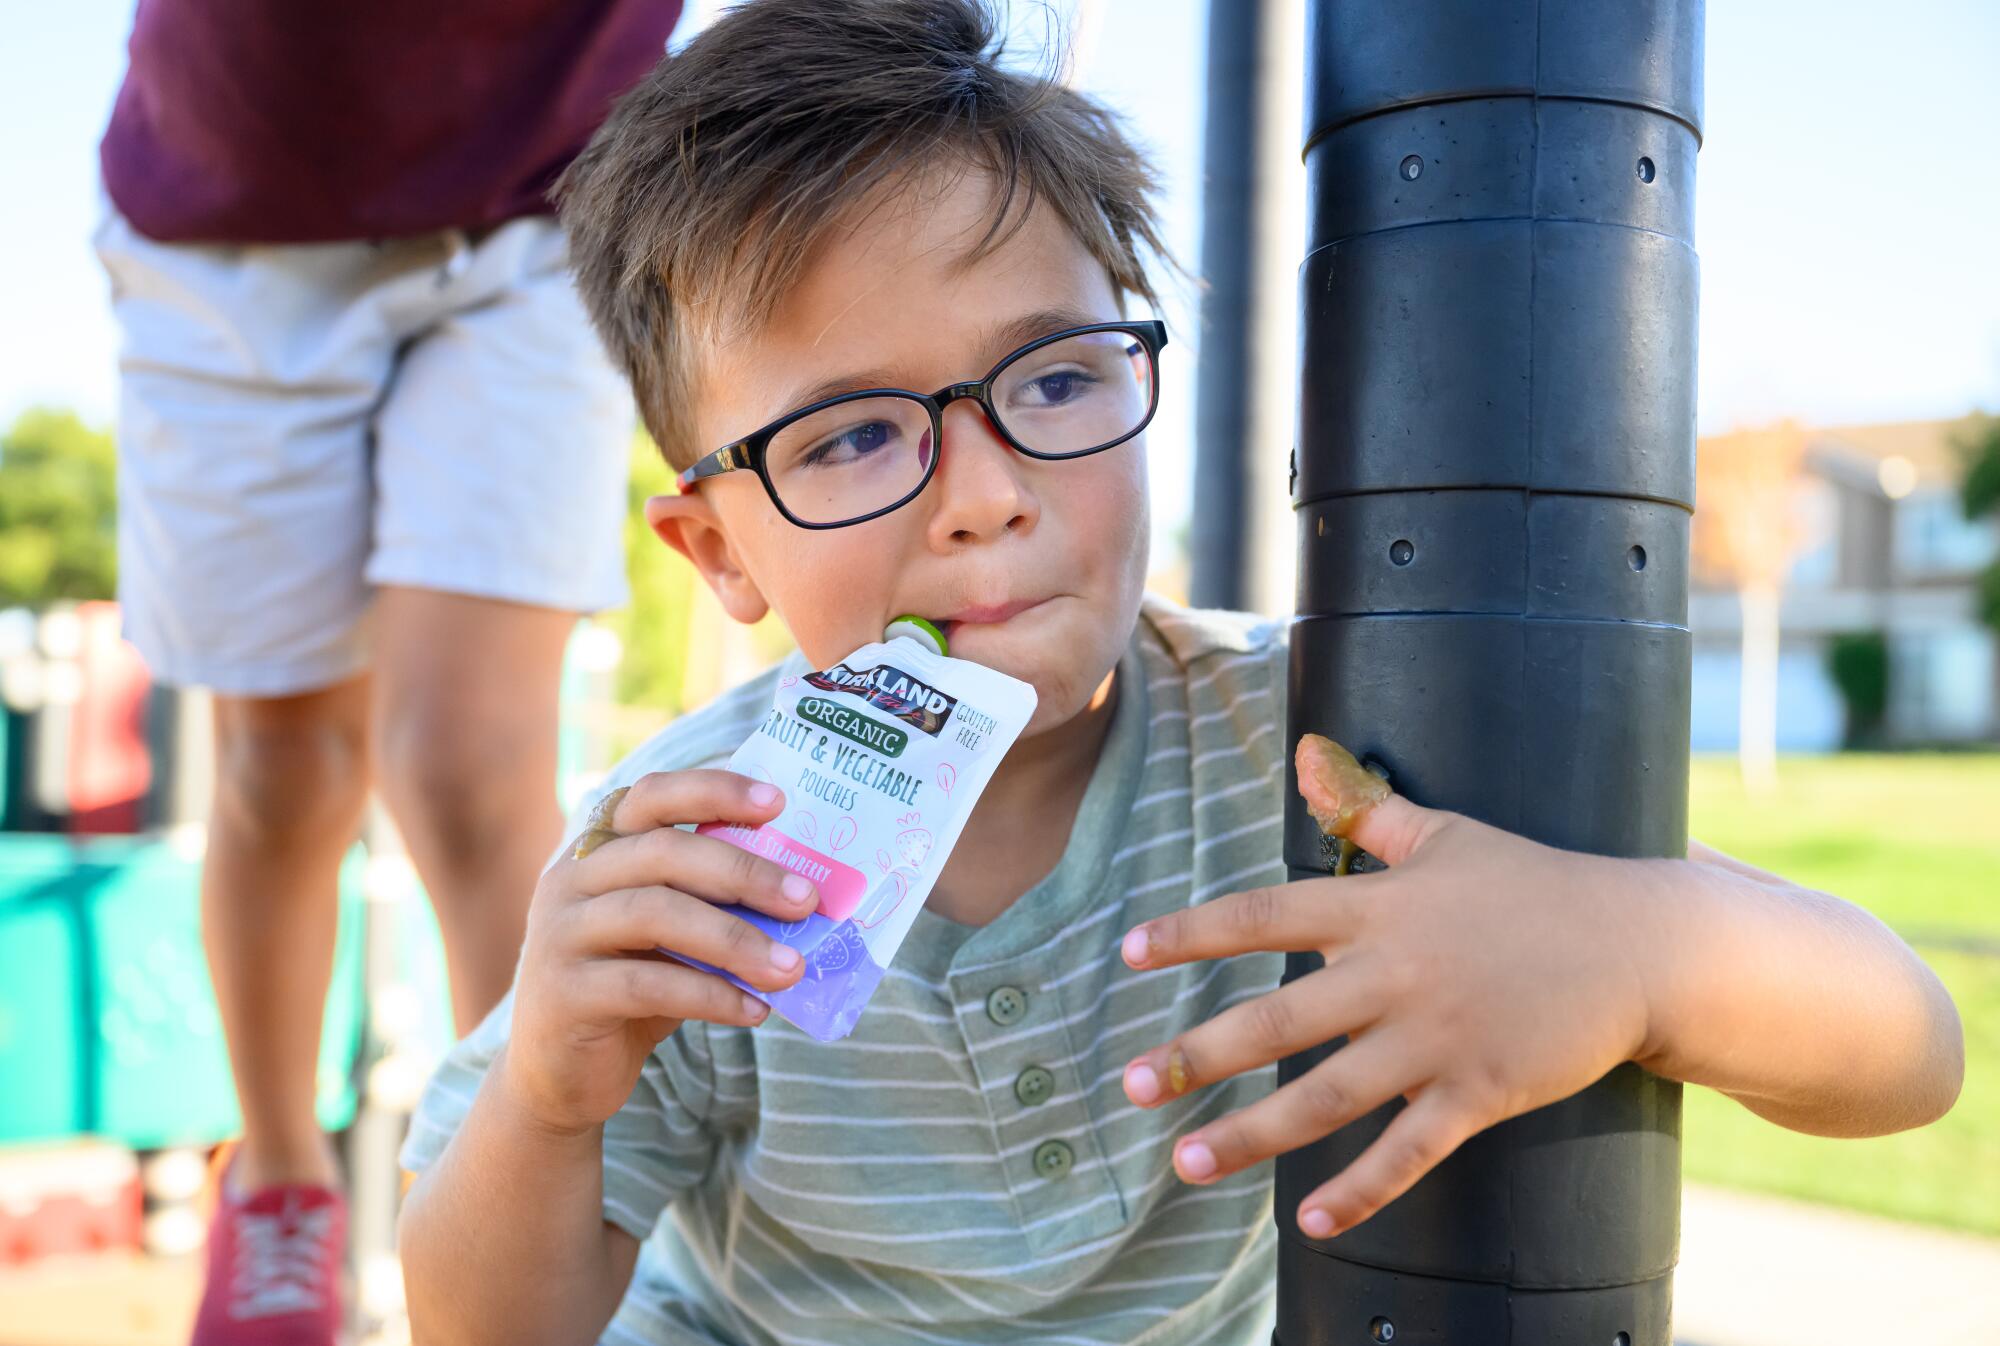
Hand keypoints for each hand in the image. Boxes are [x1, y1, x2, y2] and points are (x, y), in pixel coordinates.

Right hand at [501, 770, 819, 1136]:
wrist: (560, 1076)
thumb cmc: (633, 989)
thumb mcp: (671, 935)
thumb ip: (712, 904)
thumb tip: (803, 897)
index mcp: (599, 848)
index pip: (652, 796)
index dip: (713, 791)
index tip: (778, 803)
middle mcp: (570, 878)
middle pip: (663, 853)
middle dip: (744, 873)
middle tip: (806, 901)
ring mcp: (560, 933)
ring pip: (656, 914)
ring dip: (734, 940)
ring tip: (792, 968)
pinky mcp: (564, 992)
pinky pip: (648, 984)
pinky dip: (711, 995)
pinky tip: (756, 1010)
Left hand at [1117, 785, 1665, 1239]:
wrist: (1637, 944)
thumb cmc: (1532, 884)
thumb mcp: (1447, 834)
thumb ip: (1366, 811)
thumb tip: (1307, 755)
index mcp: (1380, 909)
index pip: (1264, 914)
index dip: (1191, 932)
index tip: (1127, 953)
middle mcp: (1395, 975)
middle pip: (1277, 1020)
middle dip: (1197, 1055)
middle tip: (1133, 1086)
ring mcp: (1435, 1039)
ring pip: (1326, 1096)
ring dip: (1251, 1134)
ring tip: (1185, 1163)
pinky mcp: (1478, 1092)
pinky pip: (1409, 1152)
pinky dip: (1361, 1190)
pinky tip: (1310, 1221)